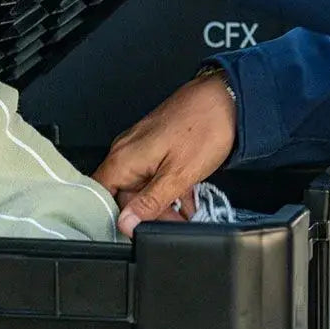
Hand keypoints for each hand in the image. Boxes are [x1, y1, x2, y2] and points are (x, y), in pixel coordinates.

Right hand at [93, 74, 236, 235]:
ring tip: (185, 214)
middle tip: (173, 223)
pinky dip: (170, 189)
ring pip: (143, 187)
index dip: (116, 219)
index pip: (102, 198)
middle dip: (149, 214)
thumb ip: (150, 202)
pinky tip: (188, 199)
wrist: (227, 97)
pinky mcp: (158, 146)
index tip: (137, 230)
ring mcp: (142, 148)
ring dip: (163, 204)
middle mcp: (127, 151)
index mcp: (124, 158)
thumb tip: (126, 223)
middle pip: (125, 195)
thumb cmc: (205, 126)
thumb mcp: (179, 174)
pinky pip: (155, 175)